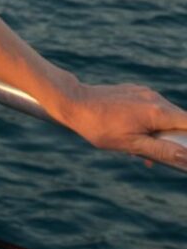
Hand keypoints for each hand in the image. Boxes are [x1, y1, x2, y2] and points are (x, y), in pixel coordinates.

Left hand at [61, 80, 186, 169]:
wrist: (73, 102)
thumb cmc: (99, 126)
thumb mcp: (131, 144)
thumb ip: (162, 150)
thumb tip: (186, 156)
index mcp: (157, 112)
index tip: (183, 151)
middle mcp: (154, 98)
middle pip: (180, 121)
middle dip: (175, 140)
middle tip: (158, 157)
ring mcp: (144, 92)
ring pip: (165, 115)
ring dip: (160, 133)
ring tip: (142, 152)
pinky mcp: (134, 91)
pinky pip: (151, 108)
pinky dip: (149, 123)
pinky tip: (133, 134)